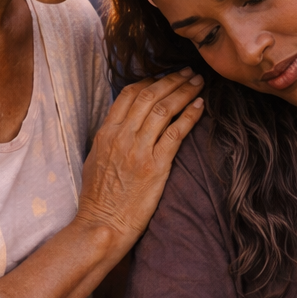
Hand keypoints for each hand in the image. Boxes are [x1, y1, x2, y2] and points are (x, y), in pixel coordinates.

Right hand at [76, 71, 205, 252]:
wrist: (102, 224)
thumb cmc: (99, 198)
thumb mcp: (96, 160)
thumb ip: (110, 138)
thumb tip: (123, 123)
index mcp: (106, 133)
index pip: (129, 94)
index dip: (151, 81)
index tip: (166, 77)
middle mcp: (122, 137)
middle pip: (150, 96)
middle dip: (172, 80)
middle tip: (189, 72)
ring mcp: (138, 150)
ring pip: (164, 109)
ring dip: (184, 92)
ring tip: (199, 83)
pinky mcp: (155, 166)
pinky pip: (176, 133)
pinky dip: (190, 116)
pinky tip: (200, 105)